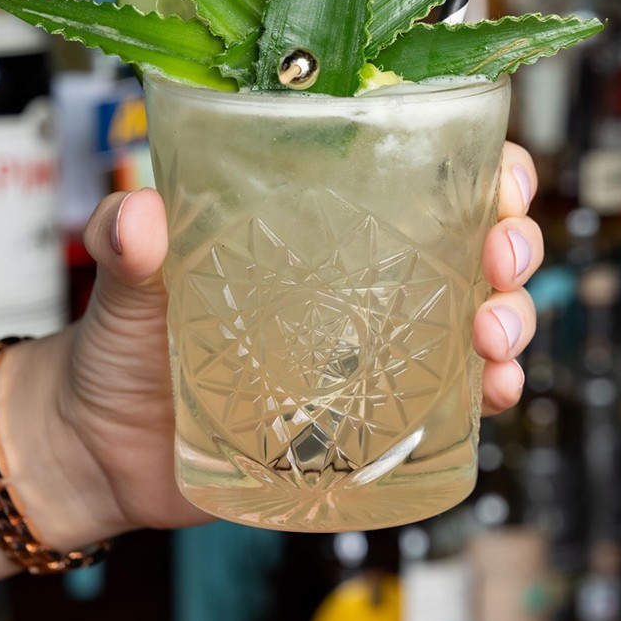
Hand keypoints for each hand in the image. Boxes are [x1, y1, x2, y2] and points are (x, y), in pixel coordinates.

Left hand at [12, 143, 542, 542]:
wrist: (106, 454)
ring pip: (485, 310)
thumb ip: (126, 245)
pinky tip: (496, 391)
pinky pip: (458, 395)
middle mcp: (368, 274)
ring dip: (514, 316)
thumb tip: (141, 214)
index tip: (498, 180)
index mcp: (323, 222)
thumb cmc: (123, 349)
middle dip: (514, 239)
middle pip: (477, 236)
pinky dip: (493, 390)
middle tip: (497, 262)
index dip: (483, 166)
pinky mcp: (379, 410)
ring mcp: (381, 343)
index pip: (424, 170)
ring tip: (492, 339)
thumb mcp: (126, 286)